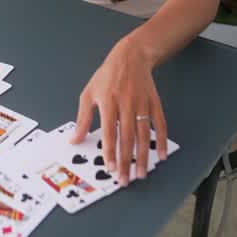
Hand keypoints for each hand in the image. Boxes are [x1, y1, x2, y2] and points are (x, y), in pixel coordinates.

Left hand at [70, 38, 167, 184]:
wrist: (130, 56)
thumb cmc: (106, 76)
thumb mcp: (89, 93)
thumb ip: (82, 118)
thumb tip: (74, 140)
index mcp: (108, 101)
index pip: (109, 131)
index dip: (110, 151)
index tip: (110, 168)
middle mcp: (126, 103)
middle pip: (127, 137)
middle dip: (127, 160)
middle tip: (125, 180)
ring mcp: (142, 103)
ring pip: (145, 134)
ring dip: (144, 156)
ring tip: (141, 174)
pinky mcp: (155, 102)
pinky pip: (160, 124)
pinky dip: (163, 140)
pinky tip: (162, 156)